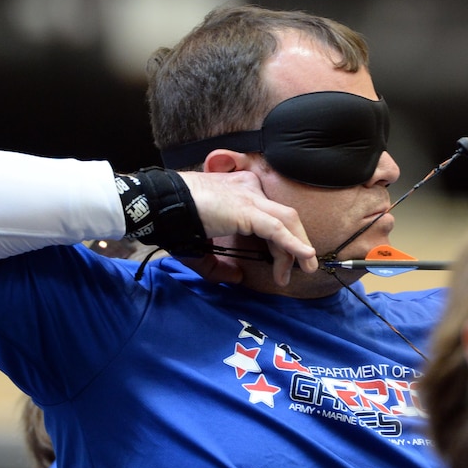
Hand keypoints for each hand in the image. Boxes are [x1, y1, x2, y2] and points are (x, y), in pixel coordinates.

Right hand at [177, 170, 317, 284]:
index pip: (271, 217)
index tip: (281, 265)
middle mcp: (249, 190)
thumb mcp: (200, 248)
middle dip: (296, 245)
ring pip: (287, 221)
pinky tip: (305, 256)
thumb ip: (220, 265)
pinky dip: (293, 243)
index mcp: (240, 193)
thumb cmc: (174, 222)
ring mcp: (250, 198)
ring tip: (308, 268)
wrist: (159, 205)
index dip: (282, 241)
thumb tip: (239, 277)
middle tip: (303, 269)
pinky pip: (277, 228)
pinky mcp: (247, 210)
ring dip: (300, 247)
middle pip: (284, 219)